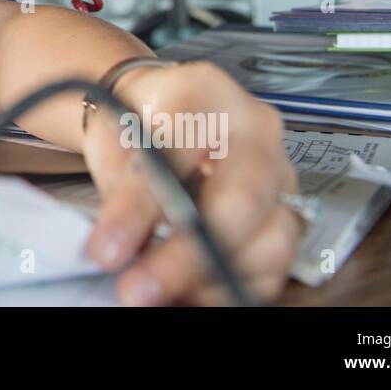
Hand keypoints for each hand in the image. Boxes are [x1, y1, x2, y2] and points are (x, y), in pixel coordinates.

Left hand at [80, 60, 300, 304]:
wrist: (156, 110)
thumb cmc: (139, 118)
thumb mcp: (113, 137)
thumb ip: (119, 190)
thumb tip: (116, 248)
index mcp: (206, 94)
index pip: (179, 149)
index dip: (141, 206)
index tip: (107, 248)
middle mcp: (255, 133)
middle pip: (242, 199)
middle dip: (188, 255)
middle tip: (140, 288)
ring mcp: (278, 176)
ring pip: (270, 239)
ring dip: (212, 278)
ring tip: (161, 293)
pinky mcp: (282, 216)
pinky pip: (273, 266)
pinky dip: (229, 288)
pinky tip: (189, 295)